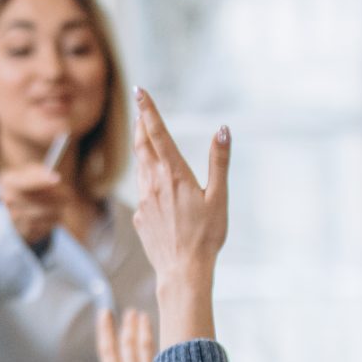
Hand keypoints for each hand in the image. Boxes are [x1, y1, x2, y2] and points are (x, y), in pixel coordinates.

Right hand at [0, 163, 68, 248]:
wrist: (23, 203)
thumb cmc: (32, 183)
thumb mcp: (35, 172)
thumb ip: (42, 174)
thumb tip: (55, 180)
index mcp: (8, 182)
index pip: (24, 182)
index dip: (41, 181)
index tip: (57, 179)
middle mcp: (8, 200)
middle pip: (35, 199)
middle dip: (54, 197)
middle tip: (68, 194)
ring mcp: (14, 217)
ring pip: (42, 214)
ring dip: (56, 208)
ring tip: (61, 203)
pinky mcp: (25, 230)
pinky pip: (44, 225)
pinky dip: (53, 218)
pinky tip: (54, 212)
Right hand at [84, 309, 157, 361]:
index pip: (107, 350)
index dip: (105, 330)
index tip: (105, 314)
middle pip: (126, 343)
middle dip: (125, 325)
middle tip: (127, 312)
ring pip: (144, 345)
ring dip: (142, 328)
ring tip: (141, 315)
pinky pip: (163, 356)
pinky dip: (159, 341)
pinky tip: (161, 330)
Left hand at [130, 88, 230, 343]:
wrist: (183, 270)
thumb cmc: (206, 235)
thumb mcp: (219, 196)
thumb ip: (219, 161)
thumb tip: (222, 130)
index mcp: (174, 174)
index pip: (157, 133)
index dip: (148, 110)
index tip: (140, 91)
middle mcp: (153, 183)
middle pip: (142, 146)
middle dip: (141, 124)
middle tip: (139, 107)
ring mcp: (143, 201)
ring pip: (139, 167)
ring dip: (140, 148)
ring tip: (142, 135)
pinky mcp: (140, 217)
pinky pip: (142, 191)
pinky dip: (146, 178)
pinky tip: (152, 183)